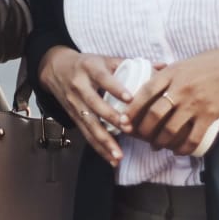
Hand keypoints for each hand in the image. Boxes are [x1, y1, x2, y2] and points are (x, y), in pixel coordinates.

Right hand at [37, 47, 128, 165]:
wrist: (55, 69)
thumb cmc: (87, 64)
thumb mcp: (105, 59)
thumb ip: (132, 64)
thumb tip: (163, 67)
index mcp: (90, 68)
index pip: (103, 78)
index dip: (115, 88)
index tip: (130, 99)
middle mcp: (80, 86)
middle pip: (94, 104)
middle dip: (111, 118)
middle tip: (129, 128)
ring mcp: (74, 103)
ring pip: (89, 124)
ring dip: (105, 141)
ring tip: (119, 155)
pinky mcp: (73, 117)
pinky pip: (86, 134)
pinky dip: (99, 148)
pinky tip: (112, 159)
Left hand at [122, 43, 218, 153]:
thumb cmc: (209, 63)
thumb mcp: (181, 63)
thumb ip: (164, 74)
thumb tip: (144, 82)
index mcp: (171, 73)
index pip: (144, 93)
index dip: (131, 110)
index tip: (123, 121)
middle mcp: (181, 89)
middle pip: (154, 115)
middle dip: (143, 131)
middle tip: (140, 137)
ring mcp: (195, 103)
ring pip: (171, 130)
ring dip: (160, 142)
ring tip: (157, 146)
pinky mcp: (210, 115)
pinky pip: (193, 137)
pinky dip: (183, 148)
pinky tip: (178, 151)